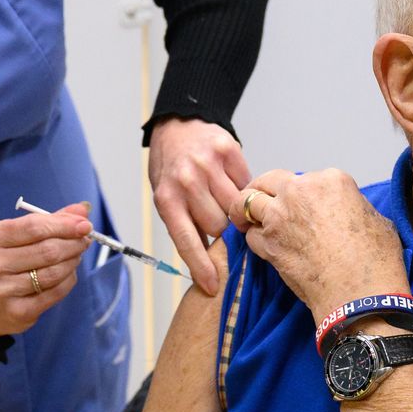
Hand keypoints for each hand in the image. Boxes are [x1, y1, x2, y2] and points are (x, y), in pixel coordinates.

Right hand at [0, 203, 91, 340]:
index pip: (34, 227)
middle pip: (47, 250)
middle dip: (73, 243)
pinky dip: (68, 280)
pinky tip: (68, 274)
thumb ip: (48, 221)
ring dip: (72, 261)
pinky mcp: (18, 312)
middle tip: (84, 240)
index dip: (64, 224)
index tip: (84, 224)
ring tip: (76, 255)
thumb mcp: (15, 236)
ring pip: (54, 272)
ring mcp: (4, 291)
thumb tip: (82, 209)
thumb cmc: (2, 262)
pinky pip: (56, 292)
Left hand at [149, 117, 251, 294]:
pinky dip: (243, 188)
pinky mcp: (228, 150)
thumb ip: (184, 224)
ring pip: (235, 207)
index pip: (187, 241)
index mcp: (166, 198)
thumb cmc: (170, 167)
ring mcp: (208, 164)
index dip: (201, 267)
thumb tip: (208, 262)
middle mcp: (186, 181)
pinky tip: (233, 183)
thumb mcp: (166, 197)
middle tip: (223, 226)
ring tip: (229, 205)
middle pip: (218, 227)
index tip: (214, 286)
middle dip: (221, 232)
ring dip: (236, 211)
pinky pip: (246, 182)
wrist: (178, 125)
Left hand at [238, 169, 408, 322]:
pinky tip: (262, 245)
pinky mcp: (267, 243)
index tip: (304, 206)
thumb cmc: (375, 262)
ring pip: (247, 201)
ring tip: (247, 220)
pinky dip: (253, 239)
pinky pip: (250, 235)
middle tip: (263, 201)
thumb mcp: (376, 219)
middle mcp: (300, 190)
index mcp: (330, 180)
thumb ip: (353, 206)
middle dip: (264, 190)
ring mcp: (280, 216)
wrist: (360, 295)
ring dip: (247, 211)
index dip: (303, 192)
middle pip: (269, 179)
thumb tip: (346, 211)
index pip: (306, 178)